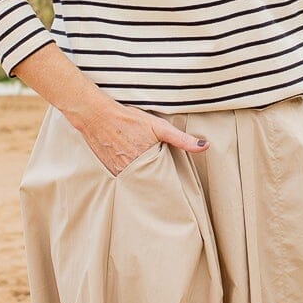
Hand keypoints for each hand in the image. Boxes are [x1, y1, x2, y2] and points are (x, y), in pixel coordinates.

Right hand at [68, 97, 208, 176]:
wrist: (96, 116)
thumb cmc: (129, 119)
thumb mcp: (159, 126)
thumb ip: (182, 139)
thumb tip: (205, 146)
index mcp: (147, 163)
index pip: (163, 181)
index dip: (169, 183)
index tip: (174, 186)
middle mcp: (132, 171)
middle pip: (149, 183)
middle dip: (155, 184)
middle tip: (162, 185)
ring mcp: (119, 172)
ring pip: (136, 182)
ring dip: (142, 180)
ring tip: (149, 178)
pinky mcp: (109, 170)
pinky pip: (123, 178)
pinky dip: (129, 176)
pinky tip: (132, 170)